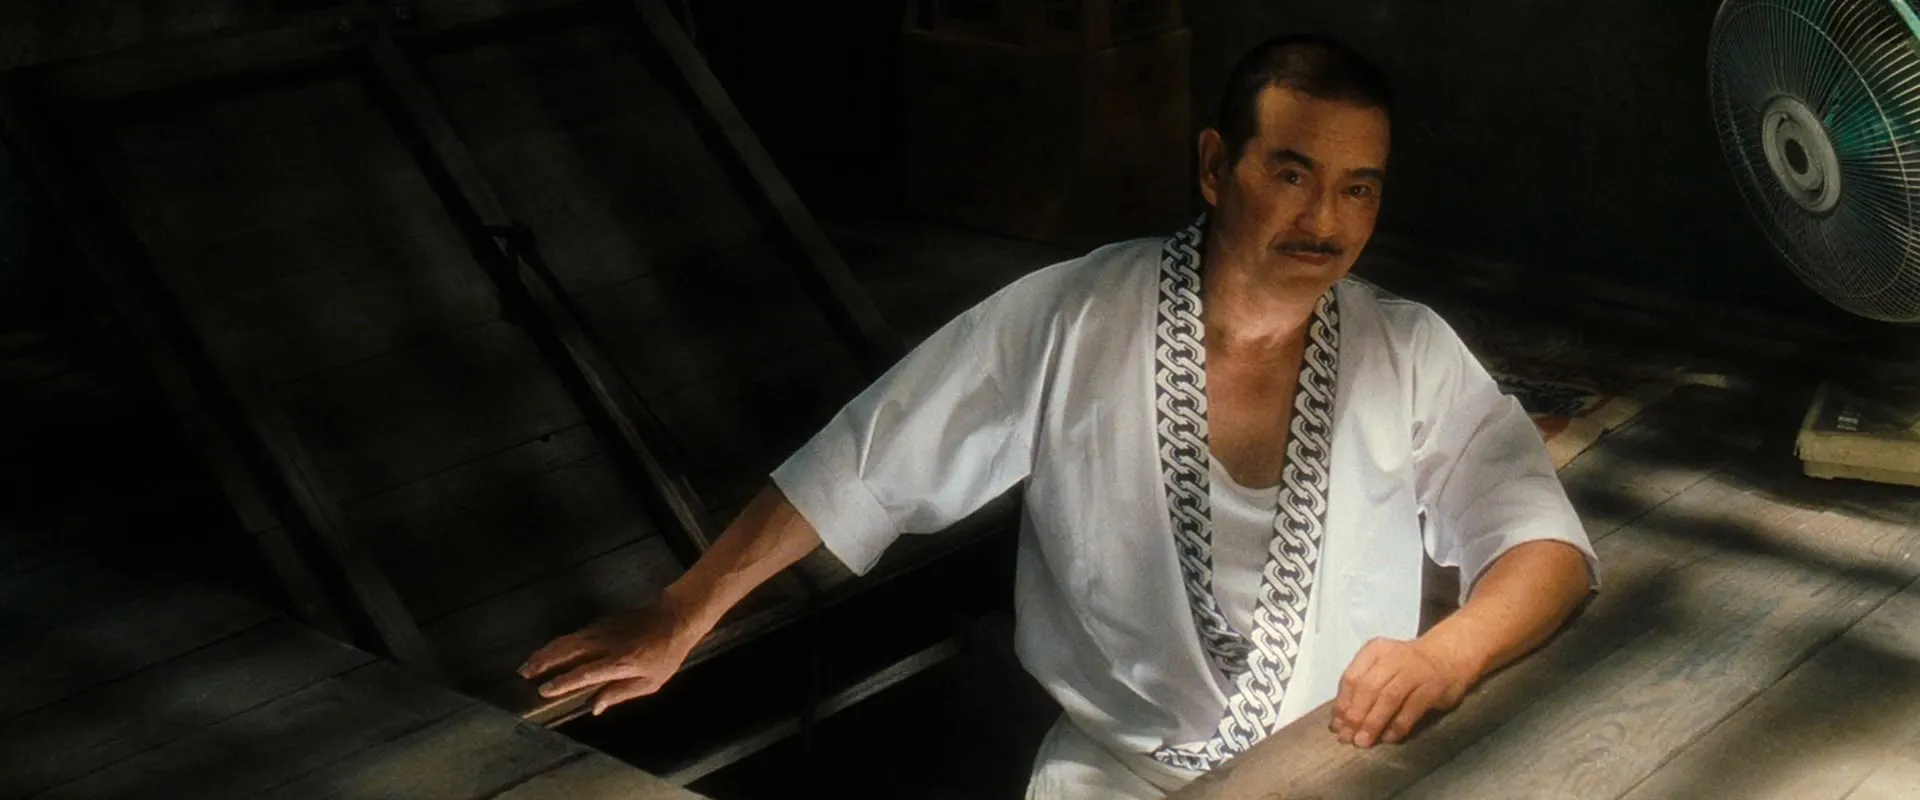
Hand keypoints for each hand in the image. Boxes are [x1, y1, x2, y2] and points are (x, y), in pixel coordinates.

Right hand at [517, 600, 700, 715]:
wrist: (674, 617)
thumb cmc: (666, 654)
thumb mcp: (651, 682)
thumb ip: (620, 693)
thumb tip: (594, 707)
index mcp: (619, 662)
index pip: (584, 673)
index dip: (562, 682)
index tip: (543, 691)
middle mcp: (606, 644)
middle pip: (567, 652)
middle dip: (543, 663)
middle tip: (524, 675)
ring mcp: (602, 630)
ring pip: (567, 640)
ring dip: (545, 652)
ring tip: (528, 664)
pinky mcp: (602, 622)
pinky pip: (575, 634)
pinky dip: (558, 643)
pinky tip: (549, 651)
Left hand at [1329, 637, 1475, 747]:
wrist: (1448, 655)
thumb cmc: (1407, 666)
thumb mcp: (1381, 667)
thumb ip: (1361, 688)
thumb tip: (1339, 722)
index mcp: (1374, 651)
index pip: (1352, 678)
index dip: (1342, 704)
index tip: (1336, 726)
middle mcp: (1393, 657)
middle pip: (1368, 688)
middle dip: (1355, 715)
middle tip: (1347, 738)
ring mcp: (1415, 671)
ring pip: (1388, 697)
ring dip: (1373, 722)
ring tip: (1363, 741)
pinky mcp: (1433, 686)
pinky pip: (1412, 708)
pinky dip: (1398, 725)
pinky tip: (1388, 738)